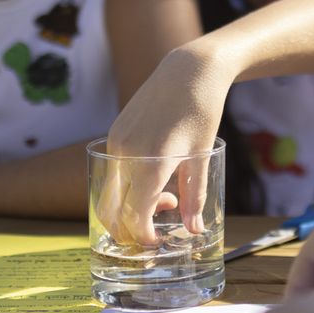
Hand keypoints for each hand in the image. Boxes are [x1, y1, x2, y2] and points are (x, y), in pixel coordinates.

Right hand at [102, 47, 229, 244]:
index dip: (143, 235)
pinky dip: (128, 186)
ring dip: (132, 206)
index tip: (156, 242)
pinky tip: (156, 179)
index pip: (135, 214)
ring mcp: (116, 141)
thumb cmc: (202, 111)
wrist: (189, 70)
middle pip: (112, 209)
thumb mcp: (202, 156)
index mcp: (152, 161)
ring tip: (168, 197)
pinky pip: (113, 171)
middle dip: (129, 229)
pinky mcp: (114, 133)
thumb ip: (195, 196)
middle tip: (155, 232)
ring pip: (111, 191)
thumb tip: (194, 230)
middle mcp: (127, 153)